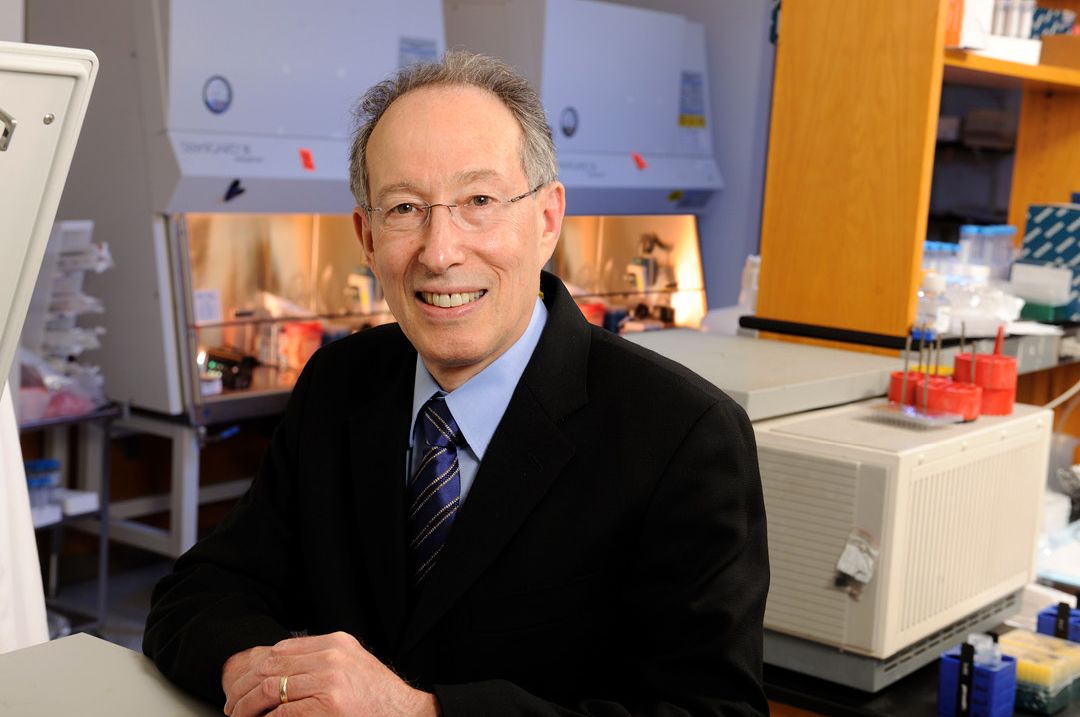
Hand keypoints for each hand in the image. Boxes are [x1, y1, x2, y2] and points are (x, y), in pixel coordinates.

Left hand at [222, 632, 438, 716]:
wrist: (408, 715)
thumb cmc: (379, 699)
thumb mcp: (352, 666)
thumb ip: (322, 662)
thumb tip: (280, 672)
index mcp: (336, 643)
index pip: (282, 648)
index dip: (256, 668)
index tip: (243, 685)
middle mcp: (332, 656)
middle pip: (271, 665)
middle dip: (244, 688)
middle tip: (232, 706)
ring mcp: (330, 680)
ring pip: (270, 688)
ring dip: (246, 706)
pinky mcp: (329, 705)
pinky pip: (282, 712)